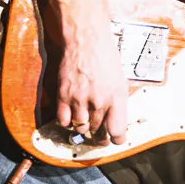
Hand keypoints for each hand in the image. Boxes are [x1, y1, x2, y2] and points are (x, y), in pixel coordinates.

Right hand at [56, 19, 127, 145]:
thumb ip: (118, 102)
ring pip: (81, 128)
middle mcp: (99, 101)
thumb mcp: (120, 80)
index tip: (115, 141)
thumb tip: (115, 121)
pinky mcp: (64, 96)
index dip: (117, 140)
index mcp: (117, 97)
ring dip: (84, 128)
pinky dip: (67, 122)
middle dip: (100, 136)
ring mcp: (80, 100)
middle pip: (98, 132)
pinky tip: (72, 117)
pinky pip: (63, 121)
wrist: (86, 42)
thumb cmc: (106, 58)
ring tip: (87, 123)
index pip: (118, 131)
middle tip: (100, 136)